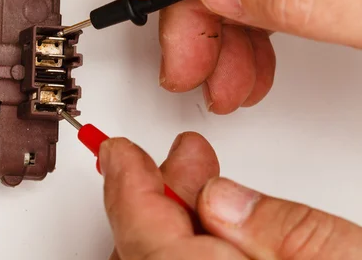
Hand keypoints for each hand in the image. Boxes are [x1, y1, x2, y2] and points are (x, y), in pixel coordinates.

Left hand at [100, 134, 361, 258]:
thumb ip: (283, 230)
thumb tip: (220, 199)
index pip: (146, 239)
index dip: (129, 187)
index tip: (120, 153)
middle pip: (143, 259)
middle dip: (156, 202)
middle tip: (182, 164)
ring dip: (172, 233)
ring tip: (204, 196)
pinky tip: (213, 242)